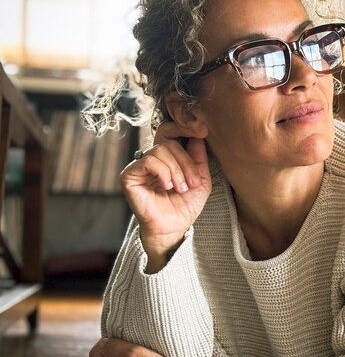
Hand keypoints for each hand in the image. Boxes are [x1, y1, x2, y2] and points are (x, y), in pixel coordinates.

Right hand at [120, 123, 211, 267]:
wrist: (173, 228)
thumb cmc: (185, 207)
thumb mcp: (201, 180)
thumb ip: (199, 157)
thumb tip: (199, 134)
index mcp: (167, 158)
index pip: (172, 133)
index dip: (185, 128)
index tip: (202, 131)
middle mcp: (151, 159)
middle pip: (169, 142)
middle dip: (185, 162)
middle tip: (192, 183)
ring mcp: (139, 166)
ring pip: (160, 150)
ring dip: (176, 170)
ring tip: (180, 188)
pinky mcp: (129, 175)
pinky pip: (148, 160)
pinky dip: (162, 172)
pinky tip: (166, 186)